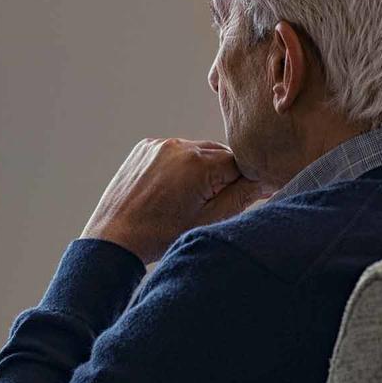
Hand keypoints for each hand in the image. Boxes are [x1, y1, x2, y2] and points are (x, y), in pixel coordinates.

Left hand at [81, 138, 268, 262]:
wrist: (115, 238)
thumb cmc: (161, 235)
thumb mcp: (209, 221)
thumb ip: (241, 197)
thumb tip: (266, 180)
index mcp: (200, 163)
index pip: (240, 163)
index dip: (241, 183)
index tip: (233, 201)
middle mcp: (180, 145)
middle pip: (219, 154)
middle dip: (221, 176)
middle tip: (207, 204)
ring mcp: (159, 144)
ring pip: (196, 152)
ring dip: (199, 170)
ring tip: (185, 199)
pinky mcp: (144, 148)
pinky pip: (174, 152)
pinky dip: (178, 166)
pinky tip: (168, 191)